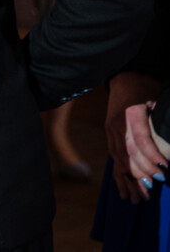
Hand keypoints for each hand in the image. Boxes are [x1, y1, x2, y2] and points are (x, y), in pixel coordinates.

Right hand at [108, 73, 161, 199]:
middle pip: (128, 152)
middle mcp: (117, 124)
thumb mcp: (157, 97)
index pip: (140, 139)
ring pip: (119, 159)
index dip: (152, 155)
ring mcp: (111, 131)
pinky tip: (125, 192)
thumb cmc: (144, 87)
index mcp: (130, 113)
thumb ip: (164, 117)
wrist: (122, 78)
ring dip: (131, 179)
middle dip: (143, 170)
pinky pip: (114, 160)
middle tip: (158, 184)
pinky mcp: (110, 136)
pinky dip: (120, 177)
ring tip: (142, 197)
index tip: (166, 169)